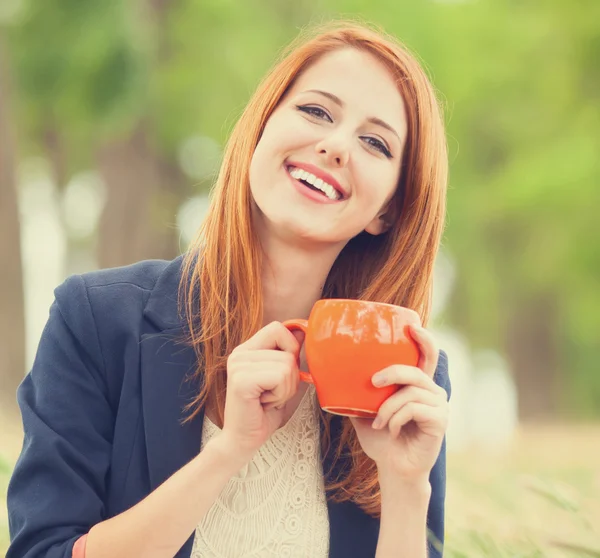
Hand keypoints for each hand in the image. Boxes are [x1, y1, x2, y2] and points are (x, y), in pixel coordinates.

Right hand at [219, 321, 300, 461]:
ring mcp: (238, 365)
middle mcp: (239, 353)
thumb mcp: (281, 378)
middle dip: (291, 376)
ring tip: (268, 399)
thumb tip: (303, 331)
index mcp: (247, 349)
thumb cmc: (263, 412)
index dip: (291, 347)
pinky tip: (264, 403)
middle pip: (288, 349)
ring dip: (286, 389)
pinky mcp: (241, 380)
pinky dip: (280, 394)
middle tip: (273, 392)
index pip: (277, 328)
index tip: (285, 371)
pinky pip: (280, 377)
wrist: (243, 440)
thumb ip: (288, 353)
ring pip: (287, 365)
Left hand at [350, 325, 448, 481]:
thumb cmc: (381, 439)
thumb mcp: (364, 411)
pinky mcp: (440, 420)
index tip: (411, 326)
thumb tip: (328, 375)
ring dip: (388, 408)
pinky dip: (396, 419)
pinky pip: (414, 408)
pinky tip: (392, 431)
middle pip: (415, 370)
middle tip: (373, 382)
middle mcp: (432, 391)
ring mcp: (439, 406)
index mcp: (417, 385)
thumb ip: (357, 392)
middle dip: (392, 372)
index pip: (426, 356)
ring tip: (379, 422)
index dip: (423, 339)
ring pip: (410, 392)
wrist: (392, 468)